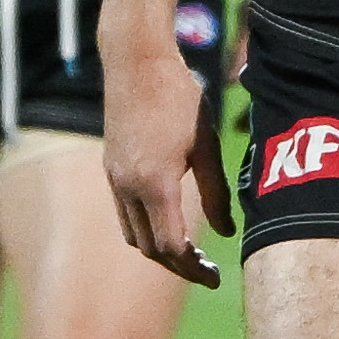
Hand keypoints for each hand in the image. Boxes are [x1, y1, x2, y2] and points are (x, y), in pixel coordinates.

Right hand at [105, 37, 223, 282]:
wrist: (136, 62)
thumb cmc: (179, 98)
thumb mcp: (206, 145)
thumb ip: (217, 192)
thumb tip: (227, 233)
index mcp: (155, 184)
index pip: (170, 246)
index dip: (193, 268)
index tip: (214, 276)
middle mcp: (128, 187)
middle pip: (149, 248)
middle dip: (178, 266)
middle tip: (207, 272)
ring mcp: (114, 179)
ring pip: (133, 235)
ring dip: (159, 251)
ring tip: (190, 255)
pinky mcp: (110, 169)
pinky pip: (125, 215)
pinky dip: (145, 230)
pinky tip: (168, 225)